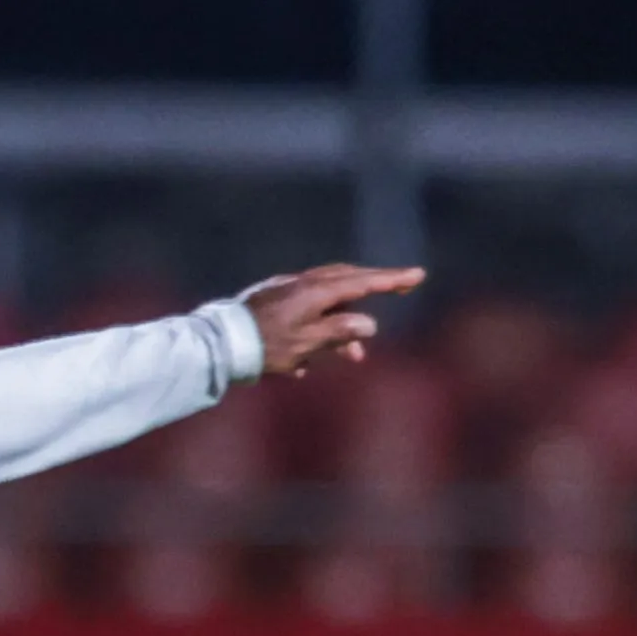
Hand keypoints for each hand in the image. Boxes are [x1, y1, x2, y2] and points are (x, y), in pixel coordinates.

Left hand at [239, 264, 427, 377]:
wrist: (219, 344)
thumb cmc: (264, 347)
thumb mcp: (306, 344)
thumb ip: (339, 333)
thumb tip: (368, 324)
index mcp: (315, 291)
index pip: (362, 282)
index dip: (391, 280)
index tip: (417, 275)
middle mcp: (302, 284)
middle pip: (347, 279)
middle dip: (375, 285)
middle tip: (400, 287)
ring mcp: (286, 290)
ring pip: (328, 295)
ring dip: (346, 319)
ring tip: (356, 354)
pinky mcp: (273, 301)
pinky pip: (308, 307)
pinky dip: (321, 323)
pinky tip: (312, 360)